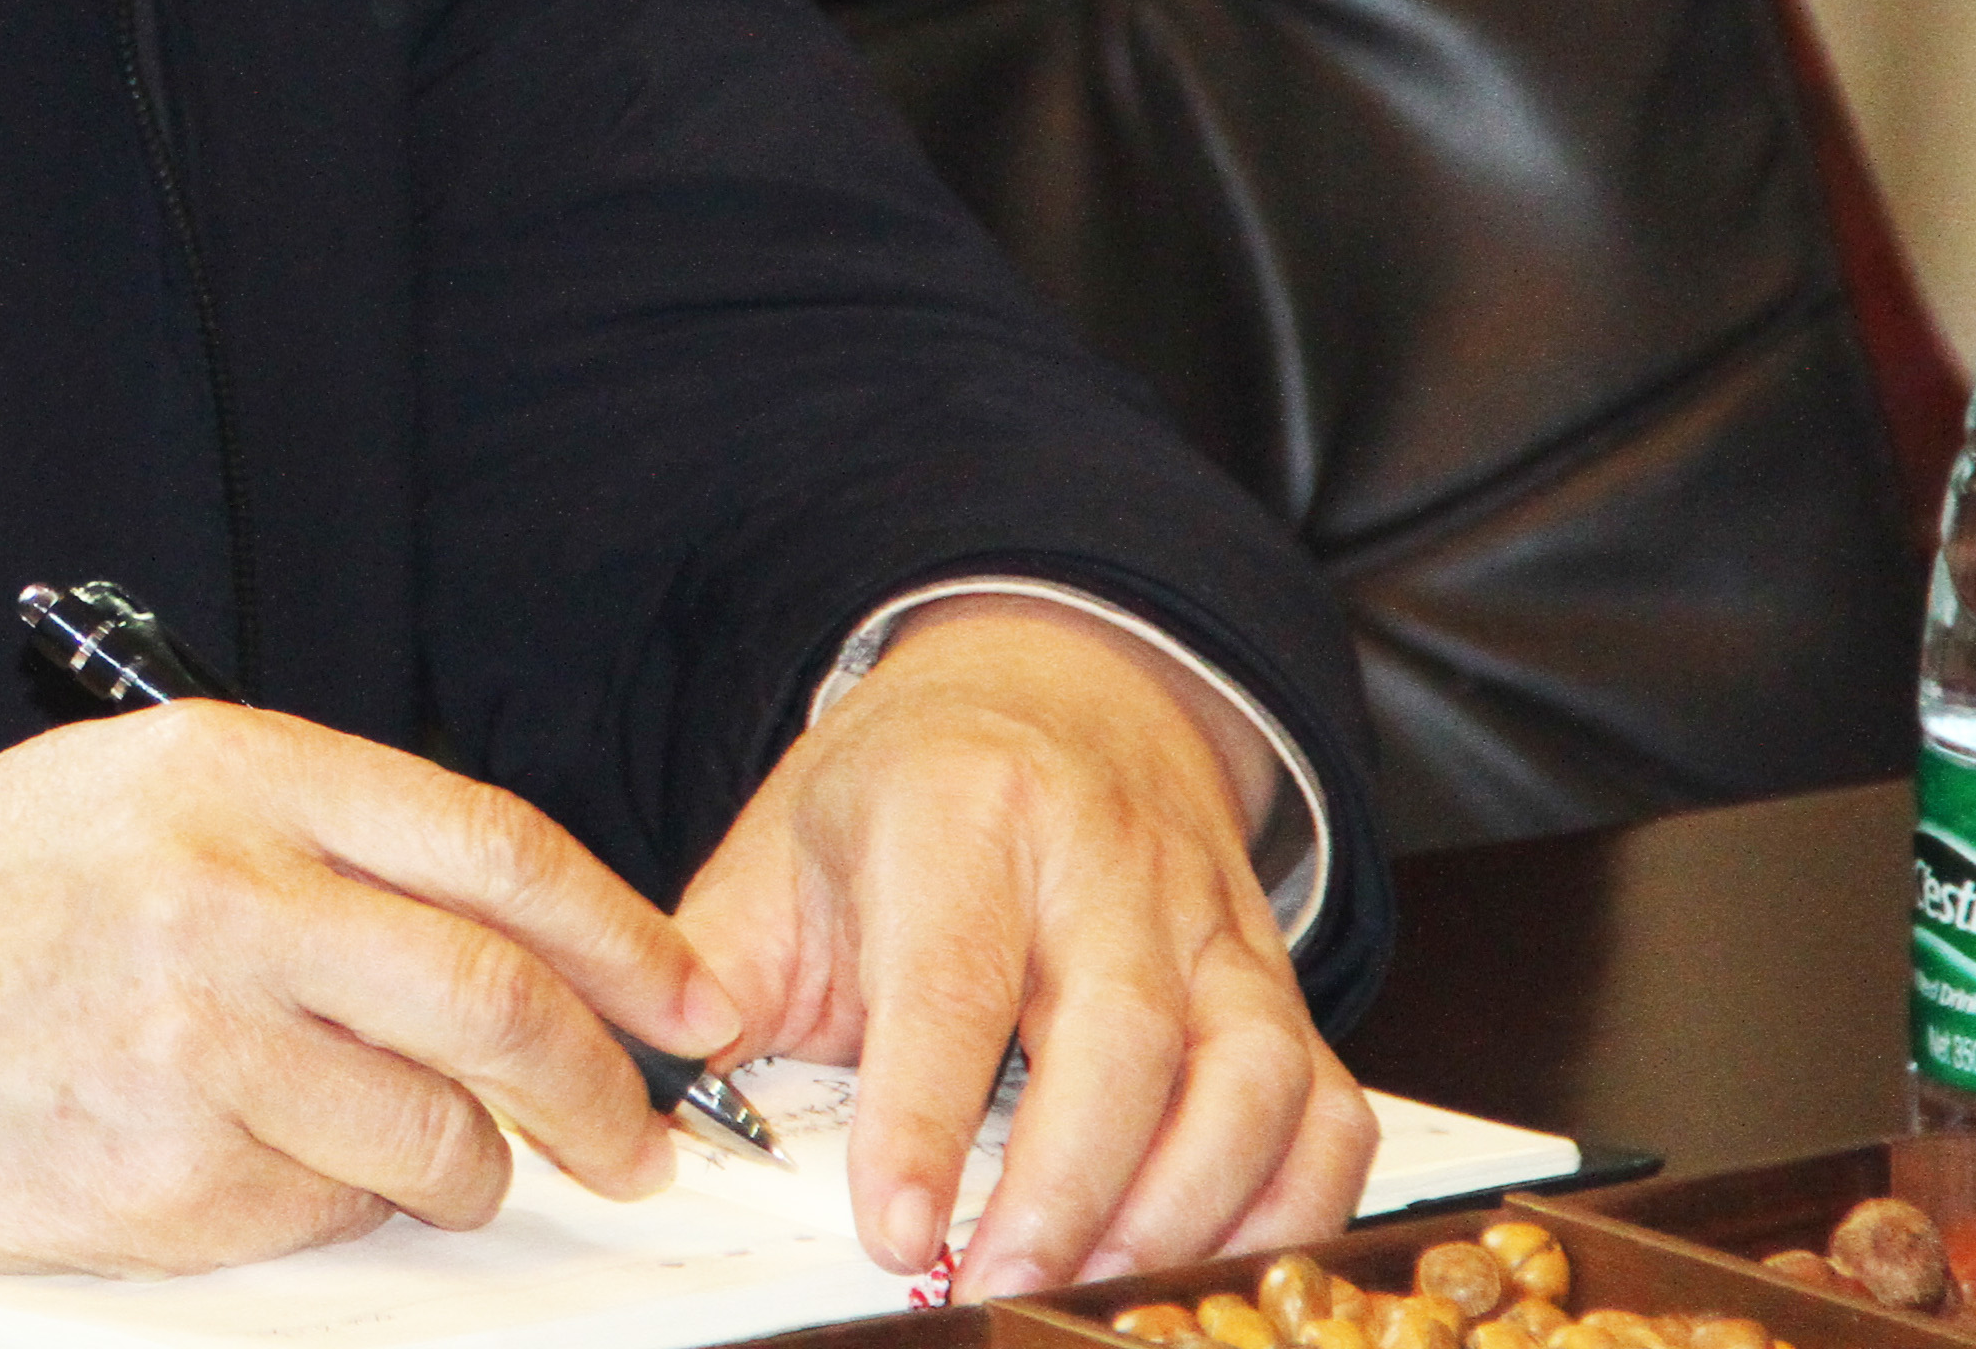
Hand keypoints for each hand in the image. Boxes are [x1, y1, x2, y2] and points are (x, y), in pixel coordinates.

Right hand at [0, 700, 748, 1269]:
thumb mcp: (139, 794)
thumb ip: (316, 841)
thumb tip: (513, 938)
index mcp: (232, 772)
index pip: (496, 849)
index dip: (623, 935)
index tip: (686, 996)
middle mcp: (223, 893)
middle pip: (497, 1001)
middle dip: (602, 1088)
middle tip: (634, 1133)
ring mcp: (191, 1043)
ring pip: (433, 1139)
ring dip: (469, 1172)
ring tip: (442, 1167)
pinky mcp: (156, 1177)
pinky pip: (321, 1219)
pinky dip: (336, 1214)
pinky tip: (275, 1173)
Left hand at [672, 599, 1370, 1301]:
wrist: (1055, 689)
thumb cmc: (906, 793)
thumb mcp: (782, 850)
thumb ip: (714, 974)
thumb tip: (651, 1095)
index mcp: (961, 809)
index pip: (951, 977)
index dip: (924, 1116)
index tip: (895, 1229)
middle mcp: (1106, 857)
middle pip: (1122, 1032)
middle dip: (1068, 1183)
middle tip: (999, 1282)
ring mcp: (1211, 920)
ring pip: (1250, 1071)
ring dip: (1188, 1205)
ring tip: (1101, 1287)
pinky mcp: (1276, 980)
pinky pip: (1324, 1103)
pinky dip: (1294, 1202)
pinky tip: (1212, 1265)